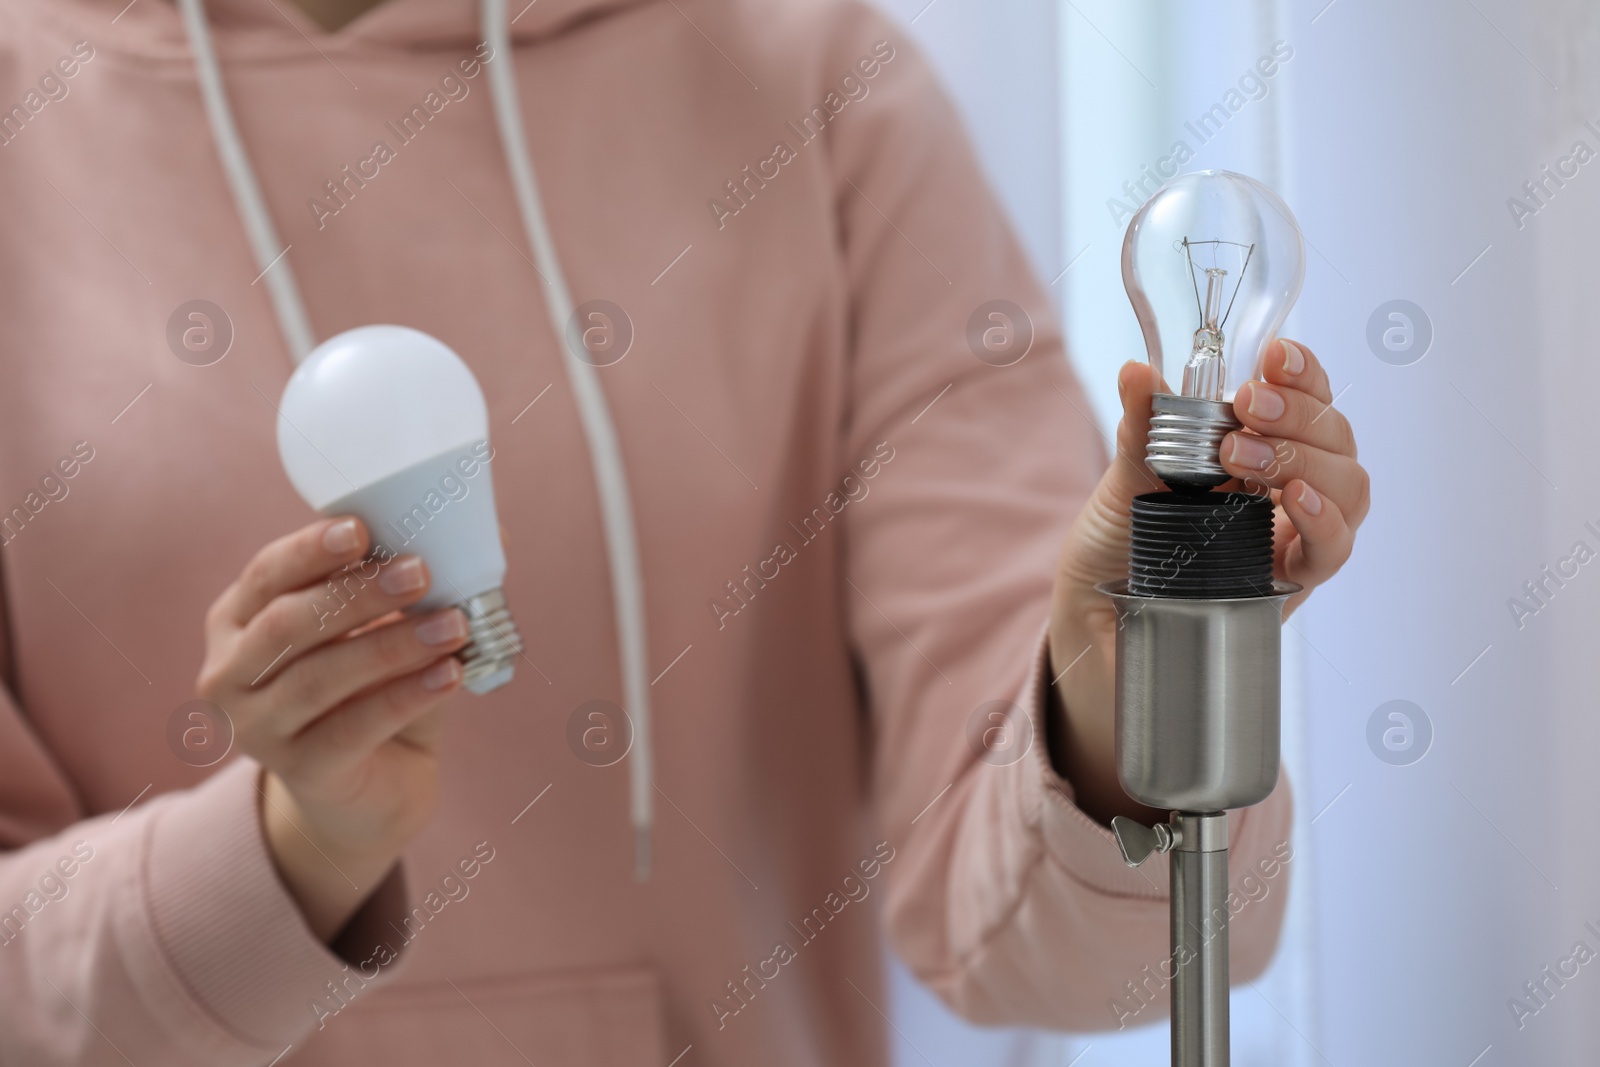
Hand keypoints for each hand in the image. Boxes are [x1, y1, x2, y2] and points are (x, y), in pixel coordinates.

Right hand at [196, 518, 468, 940]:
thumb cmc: (372, 692)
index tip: (363, 529)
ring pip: (320, 677)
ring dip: (392, 645)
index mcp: (238, 621)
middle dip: (358, 594)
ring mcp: (257, 728)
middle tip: (420, 571)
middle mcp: (229, 674)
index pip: (266, 574)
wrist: (371, 791)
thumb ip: (410, 589)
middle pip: (288, 624)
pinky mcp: (300, 772)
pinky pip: (354, 727)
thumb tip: (487, 533)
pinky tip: (450, 675)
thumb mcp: (382, 632)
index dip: (311, 550)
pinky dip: (407, 696)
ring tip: (454, 625)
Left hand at [1046, 339, 1366, 824]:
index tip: (1275, 353)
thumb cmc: (1119, 547)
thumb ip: (1143, 430)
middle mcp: (1287, 487)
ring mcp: (1295, 536)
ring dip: (1307, 459)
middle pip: (1335, 436)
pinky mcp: (1292, 586)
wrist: (1097, 627)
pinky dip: (1322, 520)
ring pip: (1349, 486)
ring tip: (1247, 455)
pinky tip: (1290, 502)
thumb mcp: (1124, 482)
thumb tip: (1139, 370)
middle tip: (1247, 407)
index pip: (1306, 397)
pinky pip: (1333, 550)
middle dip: (1300, 412)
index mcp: (1257, 447)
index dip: (1303, 371)